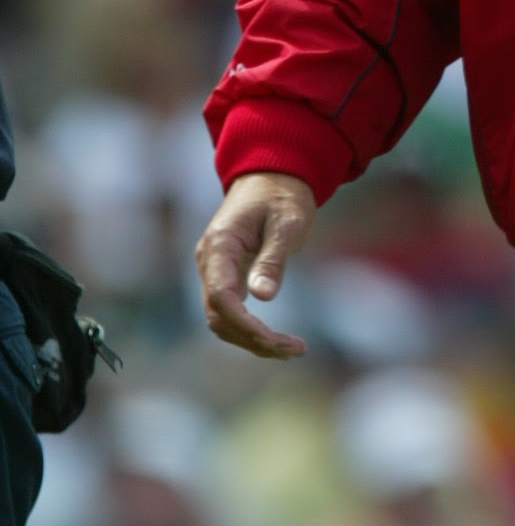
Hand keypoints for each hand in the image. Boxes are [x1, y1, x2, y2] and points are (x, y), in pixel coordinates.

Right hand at [194, 171, 316, 358]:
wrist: (272, 175)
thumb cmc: (282, 195)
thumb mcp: (287, 223)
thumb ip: (273, 258)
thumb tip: (262, 298)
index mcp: (220, 246)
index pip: (220, 297)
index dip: (244, 324)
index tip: (274, 341)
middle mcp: (209, 261)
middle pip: (219, 316)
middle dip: (253, 339)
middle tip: (294, 350)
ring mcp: (214, 269)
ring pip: (222, 319)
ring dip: (252, 339)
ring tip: (291, 349)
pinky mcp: (225, 275)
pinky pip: (230, 310)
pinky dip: (250, 329)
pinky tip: (276, 339)